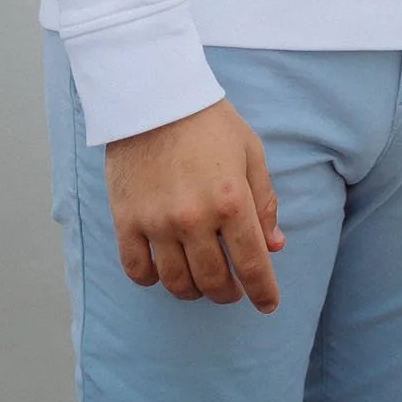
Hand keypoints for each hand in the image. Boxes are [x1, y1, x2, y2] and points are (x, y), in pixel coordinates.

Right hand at [105, 98, 284, 313]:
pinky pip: (137, 270)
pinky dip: (151, 280)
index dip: (263, 292)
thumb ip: (264, 202)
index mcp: (232, 200)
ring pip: (177, 283)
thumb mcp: (250, 153)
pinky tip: (162, 272)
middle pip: (214, 280)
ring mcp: (158, 222)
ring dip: (193, 291)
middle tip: (232, 290)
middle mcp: (195, 218)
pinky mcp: (126, 221)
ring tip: (201, 283)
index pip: (252, 263)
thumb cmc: (209, 122)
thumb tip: (274, 246)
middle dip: (228, 293)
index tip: (268, 305)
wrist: (155, 96)